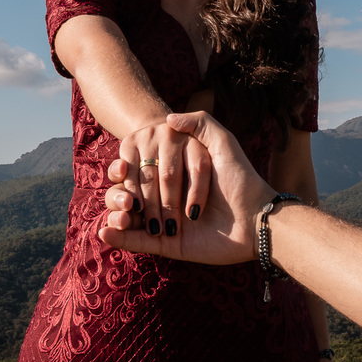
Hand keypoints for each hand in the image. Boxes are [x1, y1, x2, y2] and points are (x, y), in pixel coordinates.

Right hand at [99, 111, 275, 263]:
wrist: (256, 218)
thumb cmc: (241, 178)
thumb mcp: (222, 143)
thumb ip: (199, 123)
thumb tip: (168, 117)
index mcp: (174, 172)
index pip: (140, 169)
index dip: (125, 169)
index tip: (121, 168)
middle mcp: (167, 196)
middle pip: (131, 193)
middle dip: (123, 194)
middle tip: (127, 199)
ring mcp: (166, 221)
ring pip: (128, 216)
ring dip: (117, 213)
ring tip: (122, 212)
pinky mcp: (167, 245)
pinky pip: (136, 242)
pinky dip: (118, 236)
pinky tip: (104, 230)